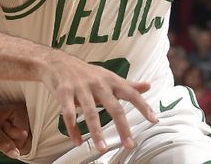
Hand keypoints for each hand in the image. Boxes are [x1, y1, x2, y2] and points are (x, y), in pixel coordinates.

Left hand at [0, 103, 31, 158]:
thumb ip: (2, 142)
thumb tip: (16, 154)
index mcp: (20, 111)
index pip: (22, 134)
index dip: (10, 135)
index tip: (0, 126)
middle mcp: (25, 119)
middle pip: (24, 141)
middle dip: (9, 140)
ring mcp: (23, 127)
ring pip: (23, 146)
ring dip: (10, 144)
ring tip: (1, 133)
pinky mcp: (20, 135)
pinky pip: (20, 148)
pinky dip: (11, 148)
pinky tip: (4, 138)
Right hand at [40, 51, 157, 152]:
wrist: (57, 62)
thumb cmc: (86, 72)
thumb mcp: (108, 76)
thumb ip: (128, 84)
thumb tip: (148, 86)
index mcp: (110, 80)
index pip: (131, 93)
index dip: (143, 106)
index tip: (154, 119)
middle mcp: (98, 83)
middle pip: (114, 107)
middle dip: (122, 127)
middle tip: (129, 143)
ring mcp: (81, 88)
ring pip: (90, 113)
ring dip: (97, 132)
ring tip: (102, 148)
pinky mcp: (64, 92)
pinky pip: (68, 114)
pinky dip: (73, 130)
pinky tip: (77, 141)